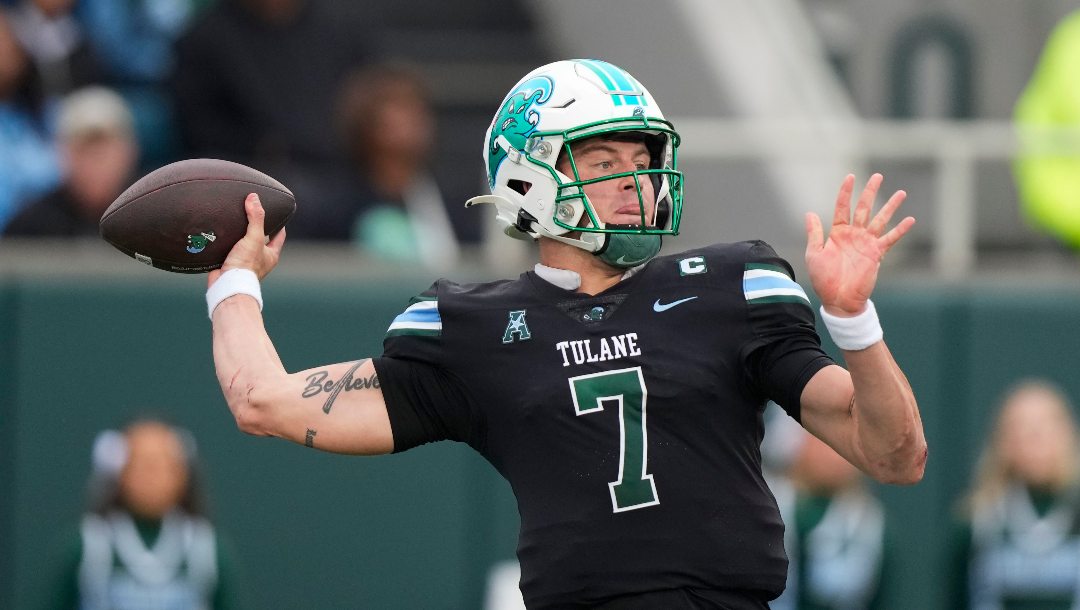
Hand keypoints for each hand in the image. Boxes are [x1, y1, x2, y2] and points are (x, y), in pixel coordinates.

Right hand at [207, 193, 285, 287]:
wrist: (227, 285)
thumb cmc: (245, 266)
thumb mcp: (254, 238)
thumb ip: (256, 218)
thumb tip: (254, 198)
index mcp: (271, 255)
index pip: (279, 235)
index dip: (278, 223)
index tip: (276, 212)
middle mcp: (260, 259)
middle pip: (261, 239)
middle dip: (257, 227)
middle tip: (251, 213)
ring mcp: (245, 262)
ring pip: (244, 244)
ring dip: (239, 235)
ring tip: (234, 221)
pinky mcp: (230, 264)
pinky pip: (229, 250)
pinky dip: (225, 242)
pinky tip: (220, 234)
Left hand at [805, 173, 913, 315]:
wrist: (838, 299)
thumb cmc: (823, 279)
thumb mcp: (814, 254)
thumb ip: (814, 233)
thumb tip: (809, 213)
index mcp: (837, 233)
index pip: (842, 207)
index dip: (846, 192)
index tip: (850, 177)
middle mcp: (854, 235)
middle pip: (864, 208)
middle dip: (870, 192)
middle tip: (878, 176)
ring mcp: (866, 243)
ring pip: (880, 220)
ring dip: (890, 207)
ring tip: (901, 193)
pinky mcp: (876, 254)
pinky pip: (890, 239)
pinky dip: (900, 230)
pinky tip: (910, 220)